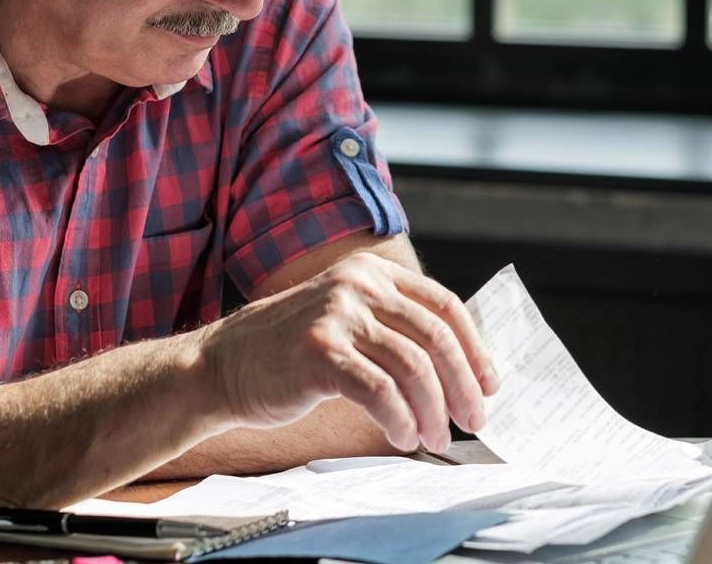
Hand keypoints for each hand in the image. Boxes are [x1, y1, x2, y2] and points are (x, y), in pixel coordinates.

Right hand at [198, 252, 499, 452]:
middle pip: (436, 338)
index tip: (489, 384)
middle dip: (463, 387)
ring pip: (414, 368)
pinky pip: (381, 393)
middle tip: (473, 421)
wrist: (221, 365)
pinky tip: (401, 437)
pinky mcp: (321, 352)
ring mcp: (338, 315)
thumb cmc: (288, 352)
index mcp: (371, 272)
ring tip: (434, 438)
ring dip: (433, 412)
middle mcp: (358, 284)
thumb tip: (459, 368)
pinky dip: (400, 421)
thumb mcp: (345, 318)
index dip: (475, 348)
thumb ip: (392, 326)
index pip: (444, 305)